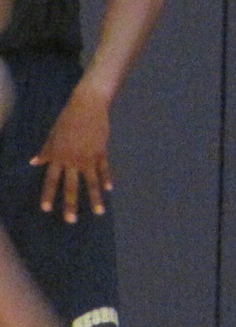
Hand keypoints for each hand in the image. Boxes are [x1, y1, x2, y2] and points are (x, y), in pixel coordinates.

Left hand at [33, 87, 108, 221]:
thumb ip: (46, 150)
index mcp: (57, 155)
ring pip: (91, 182)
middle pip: (71, 186)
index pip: (51, 179)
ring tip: (99, 212)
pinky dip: (107, 179)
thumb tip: (34, 162)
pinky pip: (104, 169)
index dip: (48, 194)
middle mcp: (72, 159)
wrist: (87, 106)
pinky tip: (109, 189)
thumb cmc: (67, 119)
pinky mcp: (101, 151)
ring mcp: (88, 157)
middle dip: (70, 204)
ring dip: (94, 198)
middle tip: (71, 220)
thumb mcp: (53, 135)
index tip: (47, 209)